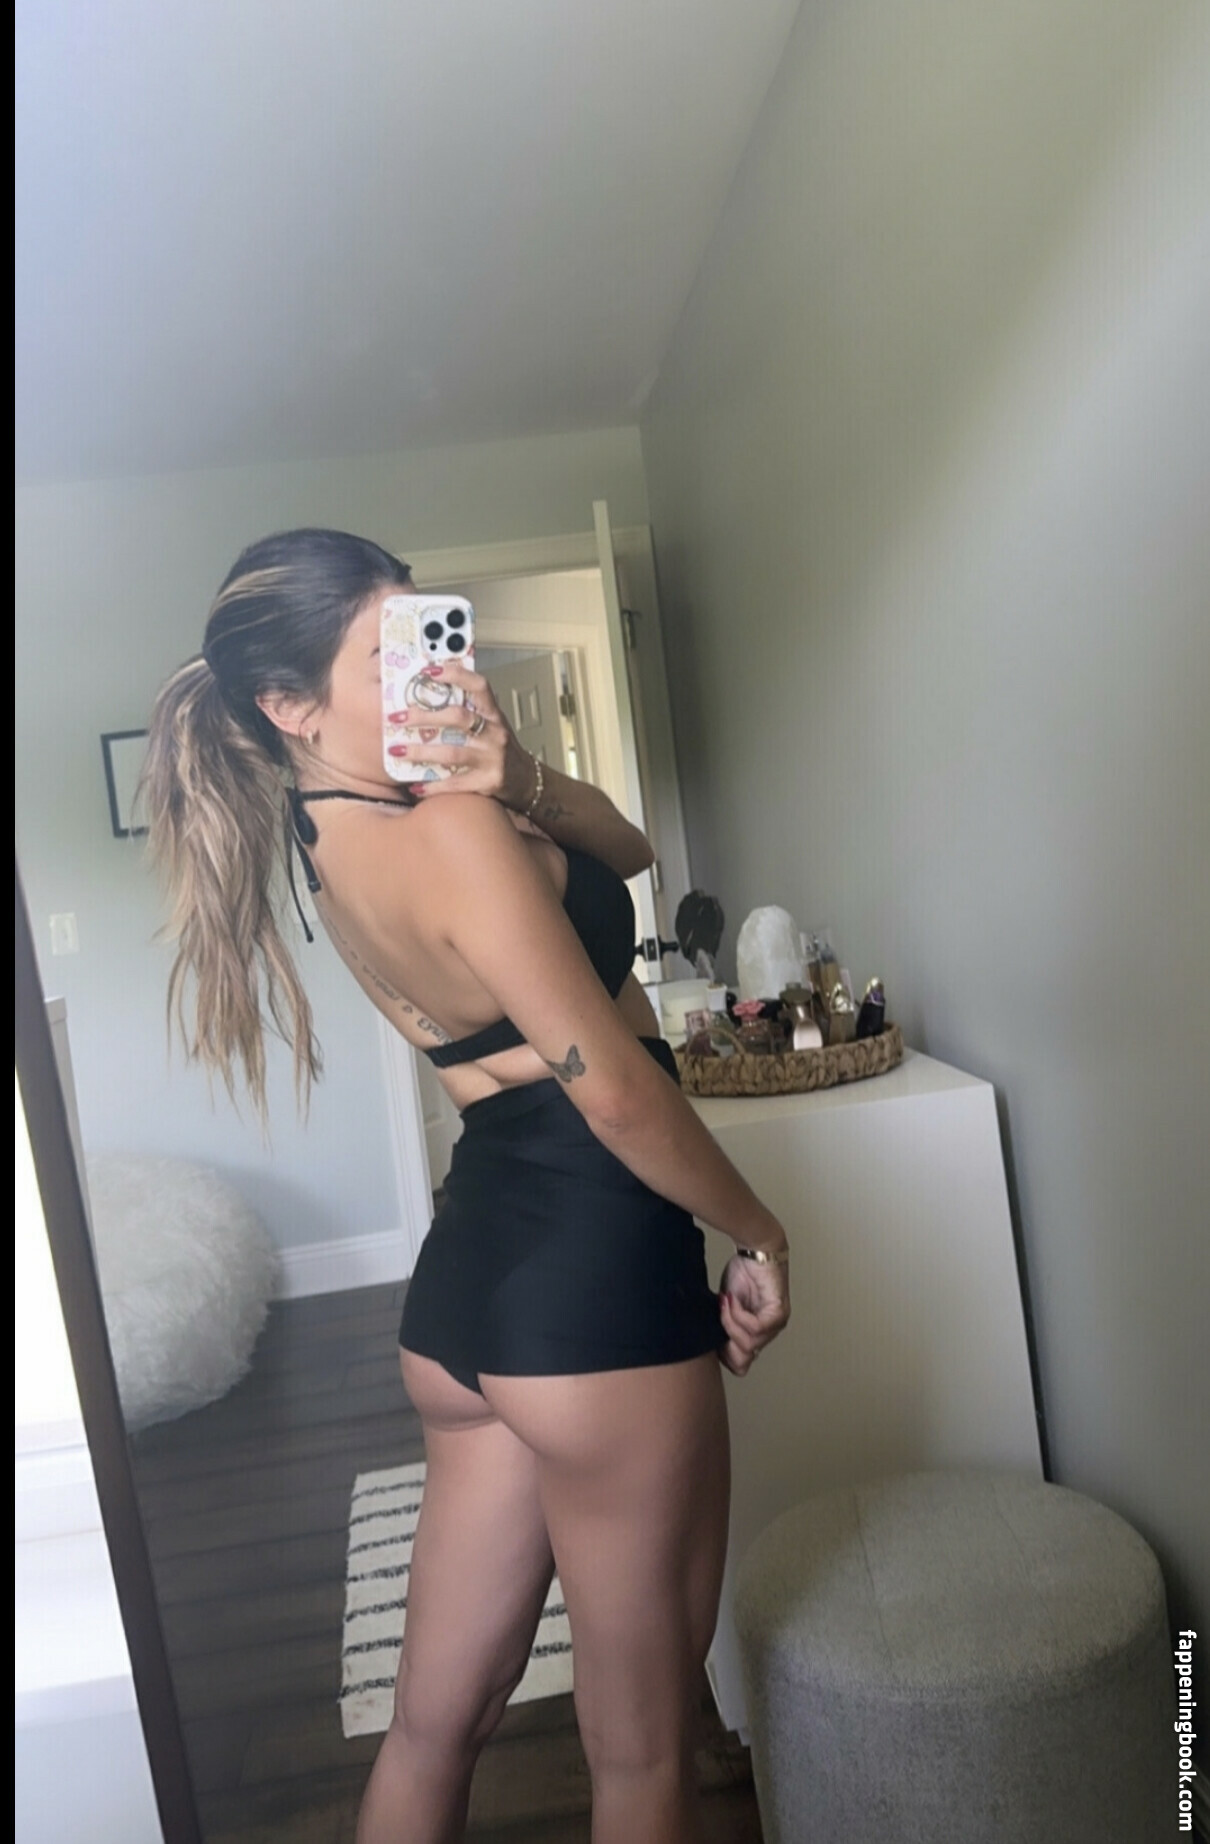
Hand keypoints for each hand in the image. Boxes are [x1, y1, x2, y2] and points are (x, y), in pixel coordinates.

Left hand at [385, 660, 536, 810]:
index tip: (428, 671)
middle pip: (458, 718)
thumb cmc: (499, 748)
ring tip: (397, 750)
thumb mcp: (489, 724)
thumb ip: (466, 710)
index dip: (455, 675)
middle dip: (423, 717)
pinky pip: (455, 783)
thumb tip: (426, 696)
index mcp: (493, 714)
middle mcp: (495, 733)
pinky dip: (433, 785)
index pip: (478, 686)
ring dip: (420, 752)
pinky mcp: (489, 782)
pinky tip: (416, 786)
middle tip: (396, 718)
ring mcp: (493, 758)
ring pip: (452, 752)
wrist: (525, 780)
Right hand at [718, 1249, 790, 1377]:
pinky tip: (732, 1299)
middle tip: (718, 1314)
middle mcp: (768, 1333)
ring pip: (748, 1344)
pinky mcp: (779, 1314)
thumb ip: (722, 1325)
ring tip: (725, 1301)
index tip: (711, 1334)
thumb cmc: (743, 1272)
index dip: (722, 1355)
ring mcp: (776, 1326)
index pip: (740, 1364)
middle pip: (742, 1360)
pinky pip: (755, 1328)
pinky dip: (738, 1314)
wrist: (756, 1249)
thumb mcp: (725, 1305)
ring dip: (730, 1322)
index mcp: (756, 1333)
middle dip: (725, 1339)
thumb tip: (711, 1346)